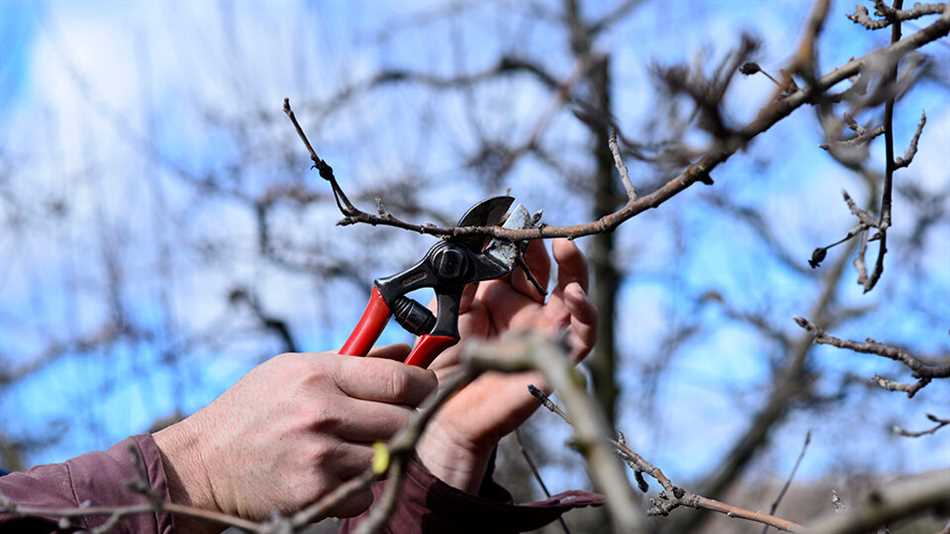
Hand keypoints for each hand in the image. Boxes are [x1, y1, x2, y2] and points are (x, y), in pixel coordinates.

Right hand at [153, 348, 435, 528]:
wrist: (203, 464)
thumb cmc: (252, 410)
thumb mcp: (294, 370)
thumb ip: (353, 362)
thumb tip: (406, 351)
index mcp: (319, 374)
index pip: (400, 379)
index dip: (424, 386)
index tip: (426, 391)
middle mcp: (322, 412)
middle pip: (403, 420)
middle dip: (408, 422)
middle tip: (396, 423)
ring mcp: (319, 454)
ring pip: (389, 457)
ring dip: (383, 455)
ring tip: (357, 447)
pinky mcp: (314, 492)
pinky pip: (364, 491)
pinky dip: (357, 487)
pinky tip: (333, 474)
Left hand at [417, 238, 596, 491]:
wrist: (443, 410)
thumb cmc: (444, 363)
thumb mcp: (447, 311)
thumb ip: (460, 280)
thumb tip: (470, 245)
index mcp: (502, 299)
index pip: (519, 261)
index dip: (517, 240)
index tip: (510, 217)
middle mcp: (527, 313)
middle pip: (550, 273)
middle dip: (545, 247)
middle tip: (535, 227)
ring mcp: (544, 335)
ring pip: (576, 298)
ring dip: (575, 270)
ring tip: (564, 246)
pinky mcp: (556, 360)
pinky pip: (583, 338)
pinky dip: (586, 314)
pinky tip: (575, 295)